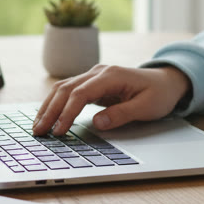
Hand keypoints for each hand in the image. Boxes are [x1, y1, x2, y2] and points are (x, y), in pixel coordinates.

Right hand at [32, 64, 191, 135]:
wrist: (167, 81)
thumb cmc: (159, 94)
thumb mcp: (146, 108)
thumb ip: (121, 114)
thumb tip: (97, 123)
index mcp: (111, 75)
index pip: (80, 94)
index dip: (67, 113)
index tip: (59, 131)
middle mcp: (98, 72)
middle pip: (66, 89)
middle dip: (50, 111)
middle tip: (38, 131)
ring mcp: (94, 76)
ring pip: (63, 88)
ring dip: (49, 106)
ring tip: (37, 126)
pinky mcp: (93, 83)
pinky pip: (69, 91)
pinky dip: (56, 103)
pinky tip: (47, 116)